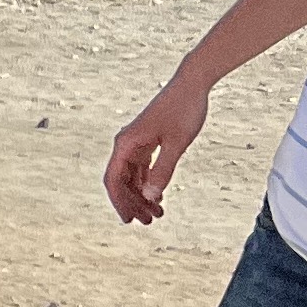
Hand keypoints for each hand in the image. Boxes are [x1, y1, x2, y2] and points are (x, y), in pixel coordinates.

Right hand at [106, 73, 211, 223]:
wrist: (192, 84)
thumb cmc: (184, 110)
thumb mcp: (177, 143)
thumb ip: (163, 170)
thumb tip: (150, 196)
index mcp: (126, 143)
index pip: (114, 179)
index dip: (119, 202)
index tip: (129, 220)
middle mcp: (126, 144)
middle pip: (122, 181)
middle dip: (133, 203)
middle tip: (147, 223)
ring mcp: (137, 143)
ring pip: (133, 176)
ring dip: (142, 195)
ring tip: (156, 214)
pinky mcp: (148, 141)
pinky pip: (143, 168)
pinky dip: (149, 183)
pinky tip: (158, 196)